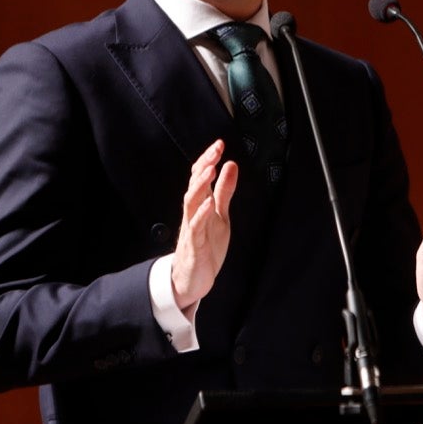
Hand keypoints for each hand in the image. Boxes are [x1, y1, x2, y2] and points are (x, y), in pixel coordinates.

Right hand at [170, 140, 238, 312]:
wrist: (192, 279)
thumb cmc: (205, 245)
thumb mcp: (220, 215)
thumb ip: (224, 191)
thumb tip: (231, 164)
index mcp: (200, 204)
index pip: (201, 176)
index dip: (209, 160)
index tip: (219, 143)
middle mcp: (193, 213)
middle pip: (195, 184)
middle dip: (205, 166)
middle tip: (215, 150)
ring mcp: (192, 228)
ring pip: (191, 202)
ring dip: (200, 186)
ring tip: (210, 170)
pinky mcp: (194, 245)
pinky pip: (195, 228)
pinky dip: (201, 215)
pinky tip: (209, 203)